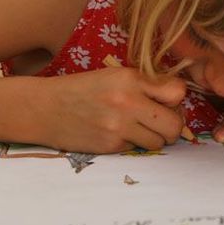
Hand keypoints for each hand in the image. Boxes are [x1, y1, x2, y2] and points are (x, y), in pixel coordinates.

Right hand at [36, 67, 185, 152]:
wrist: (45, 108)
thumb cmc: (83, 89)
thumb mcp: (114, 75)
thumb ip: (144, 84)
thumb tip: (177, 99)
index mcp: (130, 78)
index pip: (177, 92)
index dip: (176, 99)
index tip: (168, 101)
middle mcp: (128, 102)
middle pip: (175, 124)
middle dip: (173, 126)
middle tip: (162, 123)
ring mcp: (119, 127)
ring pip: (159, 142)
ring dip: (154, 138)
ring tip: (139, 128)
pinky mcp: (111, 146)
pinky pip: (138, 149)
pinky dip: (133, 143)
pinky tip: (117, 133)